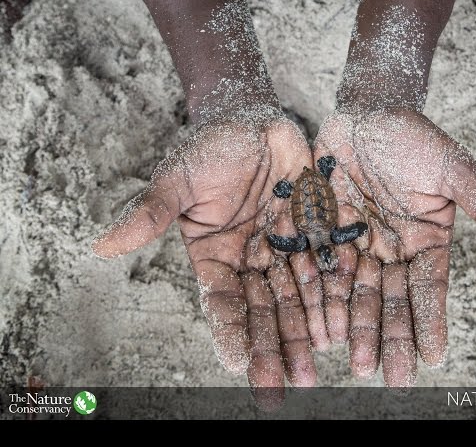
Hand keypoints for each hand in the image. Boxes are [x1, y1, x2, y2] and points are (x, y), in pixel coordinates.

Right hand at [92, 116, 321, 407]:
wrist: (253, 121)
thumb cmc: (211, 148)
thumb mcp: (180, 179)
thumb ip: (151, 213)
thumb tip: (100, 245)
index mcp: (217, 255)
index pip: (222, 301)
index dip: (229, 331)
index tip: (239, 366)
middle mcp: (252, 260)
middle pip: (263, 309)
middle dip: (272, 347)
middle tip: (281, 387)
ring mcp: (286, 248)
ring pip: (297, 297)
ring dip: (305, 333)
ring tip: (314, 370)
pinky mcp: (316, 231)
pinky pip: (327, 266)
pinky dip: (333, 294)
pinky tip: (342, 324)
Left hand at [314, 109, 475, 385]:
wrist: (365, 113)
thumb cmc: (412, 136)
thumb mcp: (449, 165)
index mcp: (426, 239)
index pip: (430, 287)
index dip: (431, 320)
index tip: (432, 356)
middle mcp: (392, 248)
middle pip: (392, 300)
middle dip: (393, 338)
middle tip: (392, 378)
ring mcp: (358, 243)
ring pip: (356, 293)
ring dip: (357, 328)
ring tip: (356, 364)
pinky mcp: (325, 232)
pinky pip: (323, 269)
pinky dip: (323, 298)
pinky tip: (321, 328)